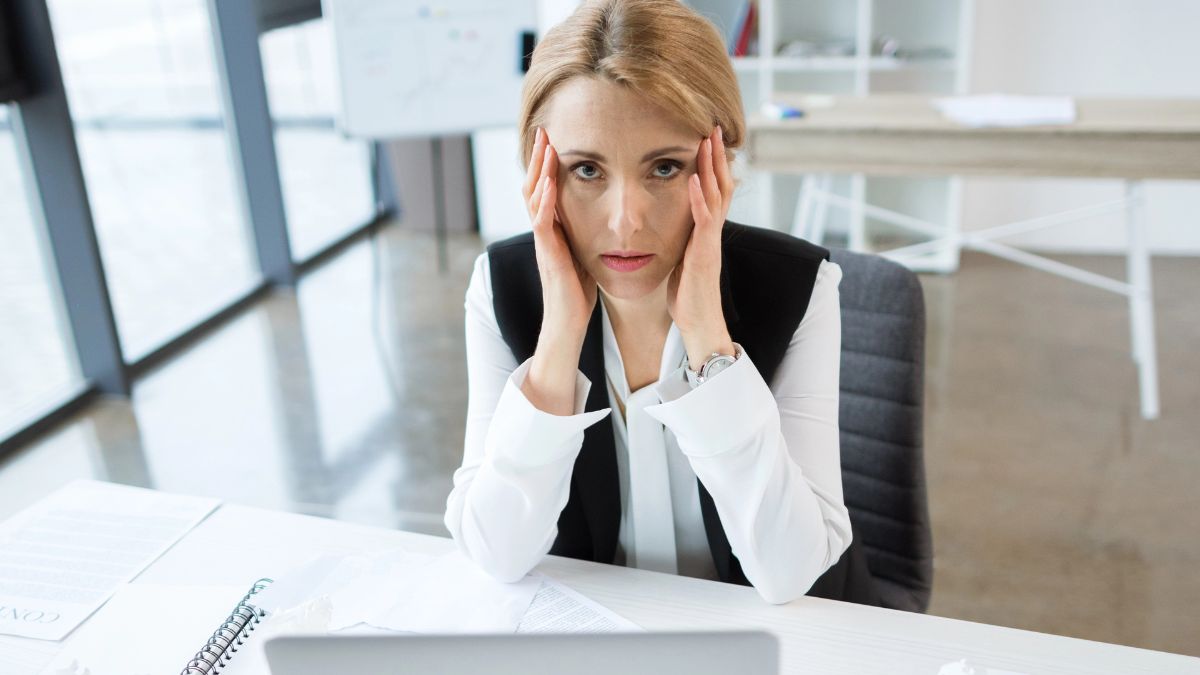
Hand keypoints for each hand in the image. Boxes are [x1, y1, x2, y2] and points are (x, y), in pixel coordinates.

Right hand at [523, 127, 597, 340]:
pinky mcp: (548, 255)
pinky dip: (545, 202)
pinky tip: (549, 184)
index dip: (546, 165)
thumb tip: (593, 219)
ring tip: (544, 147)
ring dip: (539, 172)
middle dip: (538, 158)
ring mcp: (543, 243)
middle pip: (534, 187)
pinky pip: (542, 224)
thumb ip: (581, 236)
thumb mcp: (582, 255)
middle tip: (541, 131)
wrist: (567, 323)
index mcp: (552, 231)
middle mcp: (543, 233)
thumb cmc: (577, 293)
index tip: (552, 140)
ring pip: (534, 200)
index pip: (545, 190)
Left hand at [668, 126, 736, 367]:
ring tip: (708, 142)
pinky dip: (699, 199)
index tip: (706, 140)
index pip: (713, 190)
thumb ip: (684, 238)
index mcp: (706, 232)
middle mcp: (713, 232)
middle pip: (720, 185)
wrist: (698, 324)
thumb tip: (674, 225)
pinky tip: (694, 179)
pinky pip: (704, 221)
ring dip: (712, 167)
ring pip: (716, 196)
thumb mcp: (683, 259)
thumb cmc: (688, 295)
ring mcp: (711, 242)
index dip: (711, 165)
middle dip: (717, 156)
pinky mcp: (705, 254)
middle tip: (714, 128)